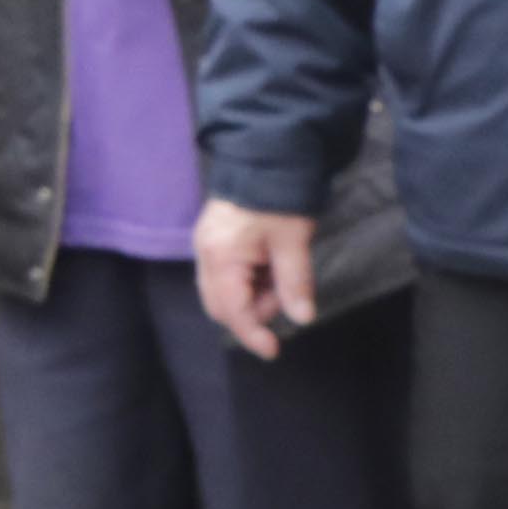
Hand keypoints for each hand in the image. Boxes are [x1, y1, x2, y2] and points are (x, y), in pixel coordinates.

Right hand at [194, 199, 315, 358]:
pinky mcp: (212, 242)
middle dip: (253, 312)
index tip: (273, 351)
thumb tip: (302, 318)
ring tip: (279, 274)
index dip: (252, 334)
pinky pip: (225, 277)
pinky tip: (268, 267)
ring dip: (252, 296)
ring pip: (223, 293)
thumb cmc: (278, 198)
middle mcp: (205, 255)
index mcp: (222, 256)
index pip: (233, 310)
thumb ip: (294, 282)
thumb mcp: (293, 240)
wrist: (264, 157)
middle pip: (221, 306)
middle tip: (283, 295)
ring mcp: (205, 247)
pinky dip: (248, 282)